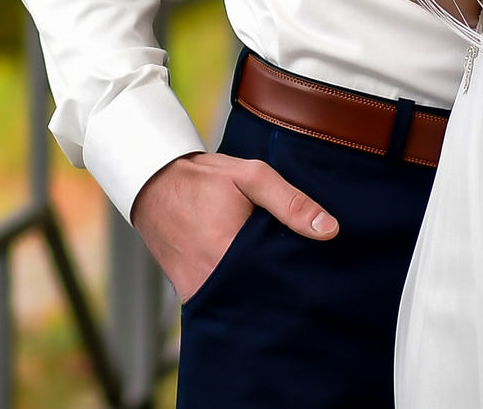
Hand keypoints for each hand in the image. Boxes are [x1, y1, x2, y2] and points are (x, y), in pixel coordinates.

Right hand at [129, 151, 337, 300]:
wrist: (153, 184)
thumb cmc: (204, 178)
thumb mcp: (250, 176)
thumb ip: (290, 202)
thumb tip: (329, 230)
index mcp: (231, 250)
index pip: (281, 279)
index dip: (300, 277)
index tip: (314, 271)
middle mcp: (213, 279)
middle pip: (264, 298)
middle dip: (283, 289)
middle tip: (299, 276)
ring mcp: (200, 291)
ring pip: (243, 305)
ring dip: (261, 296)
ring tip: (276, 278)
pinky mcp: (190, 295)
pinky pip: (222, 305)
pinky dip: (239, 297)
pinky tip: (252, 281)